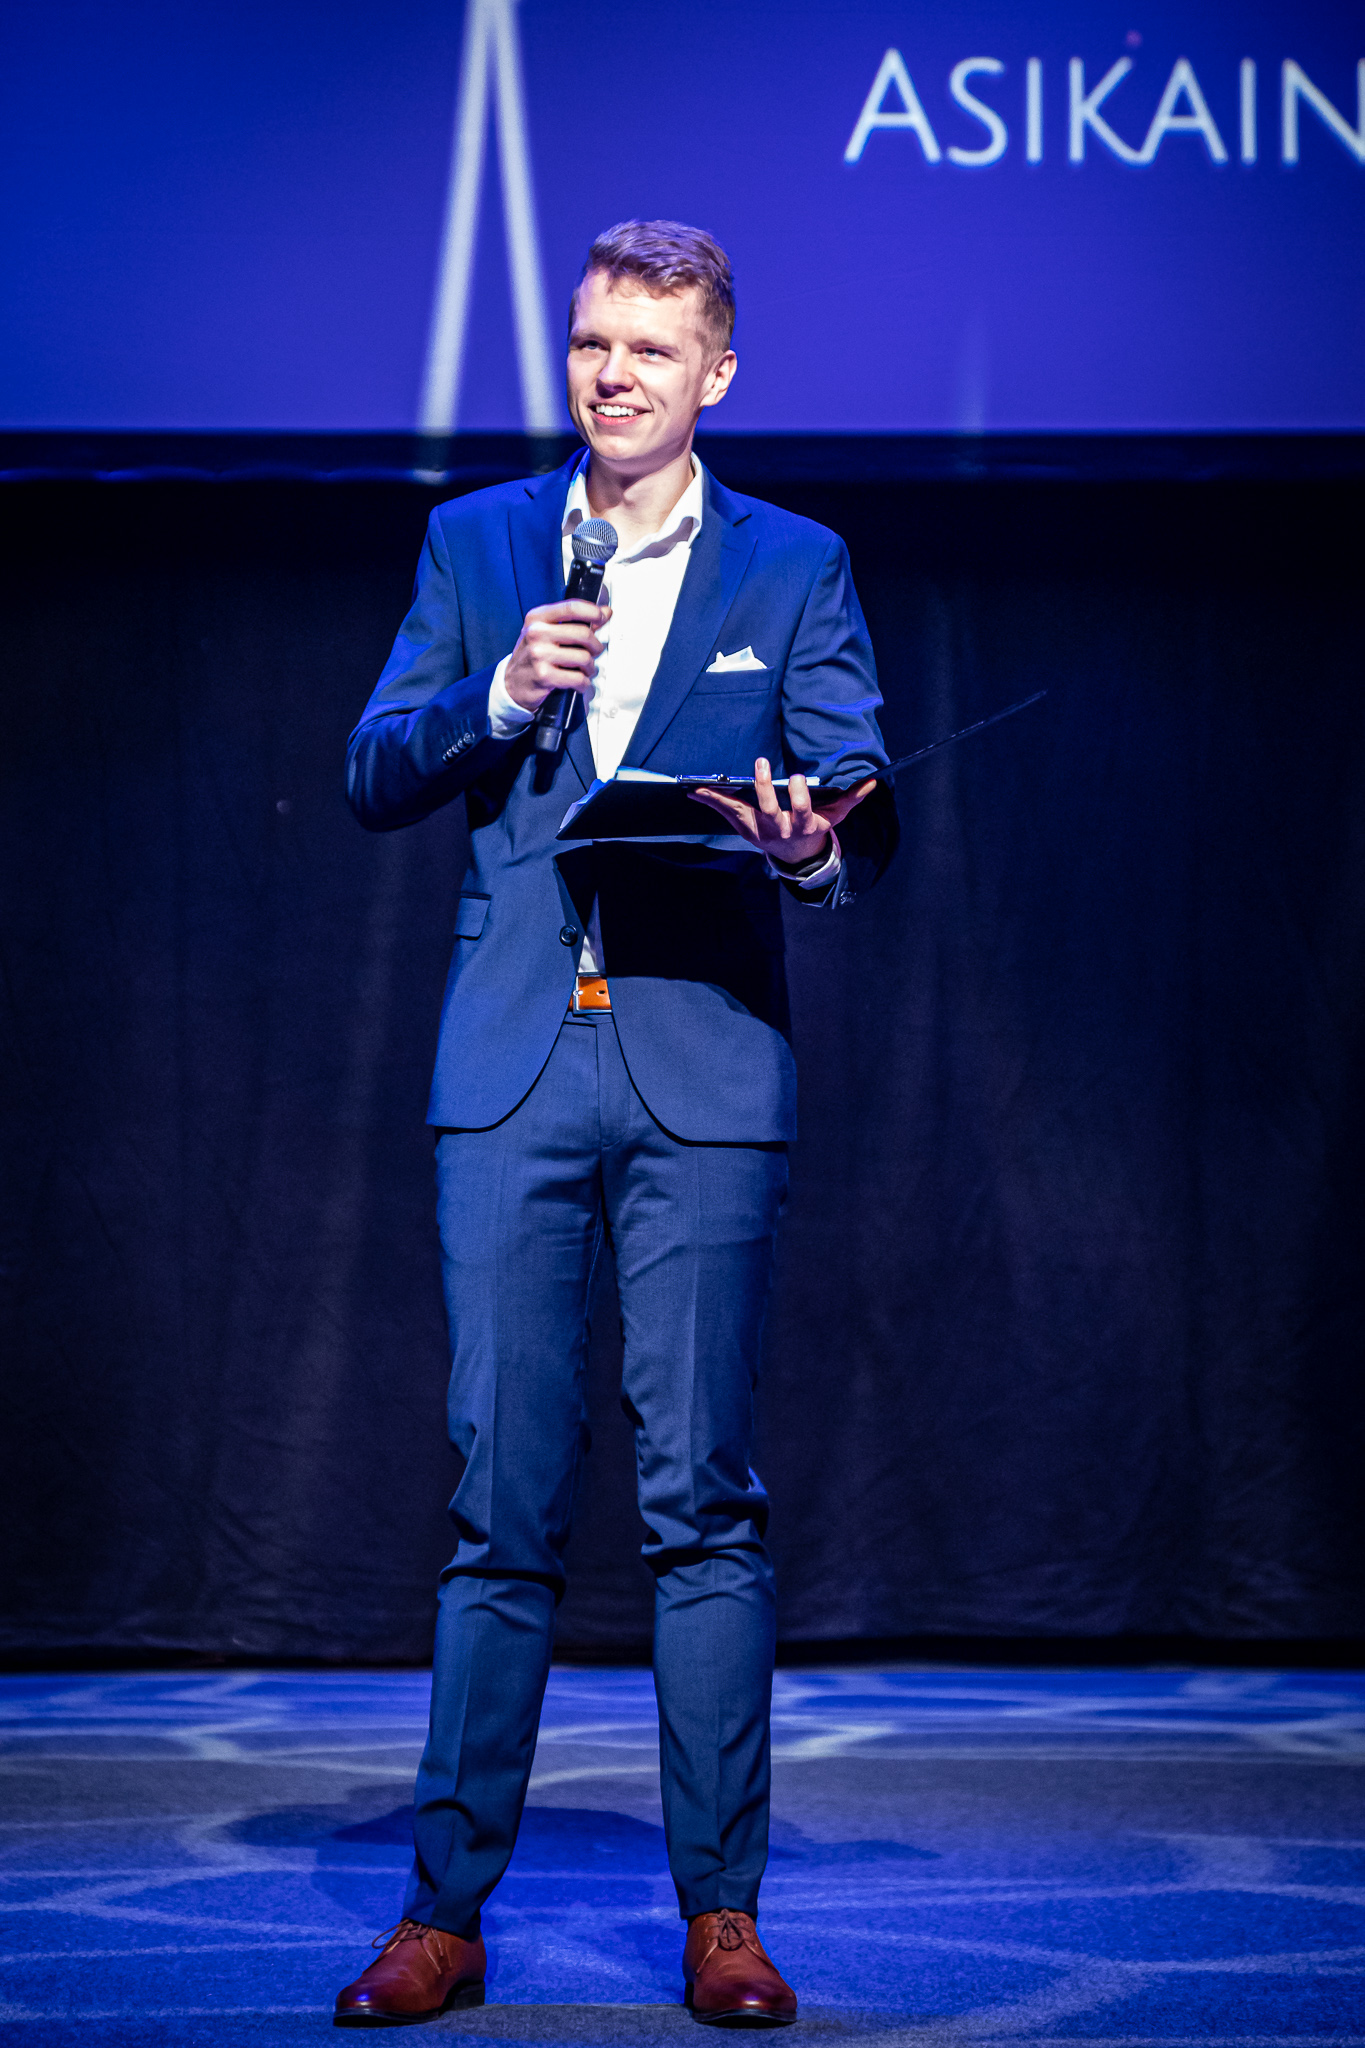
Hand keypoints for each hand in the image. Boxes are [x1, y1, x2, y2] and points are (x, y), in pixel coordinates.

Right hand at [504, 599, 611, 713]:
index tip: (602, 616)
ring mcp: (539, 655)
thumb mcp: (548, 633)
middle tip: (595, 652)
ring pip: (584, 657)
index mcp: (538, 618)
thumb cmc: (533, 656)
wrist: (513, 683)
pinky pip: (578, 678)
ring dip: (590, 667)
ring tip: (585, 670)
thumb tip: (605, 612)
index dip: (592, 611)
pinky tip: (579, 682)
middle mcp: (537, 633)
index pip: (571, 608)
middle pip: (583, 633)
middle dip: (596, 646)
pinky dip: (584, 683)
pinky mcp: (544, 675)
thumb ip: (576, 622)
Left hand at [688, 758, 877, 866]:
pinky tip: (694, 791)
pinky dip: (711, 802)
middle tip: (759, 764)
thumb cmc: (816, 827)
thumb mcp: (836, 815)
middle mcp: (779, 829)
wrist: (796, 855)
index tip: (794, 777)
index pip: (801, 810)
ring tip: (703, 786)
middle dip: (763, 788)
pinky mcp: (745, 828)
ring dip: (722, 799)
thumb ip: (852, 798)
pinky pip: (726, 814)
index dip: (798, 795)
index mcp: (803, 825)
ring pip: (740, 814)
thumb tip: (872, 782)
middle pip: (769, 810)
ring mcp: (759, 830)